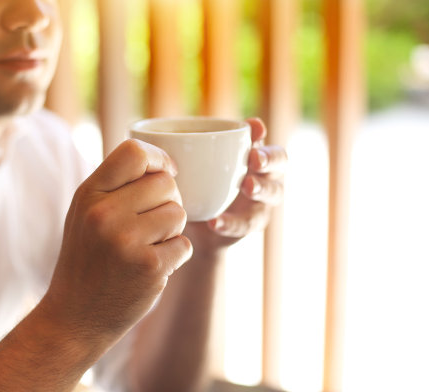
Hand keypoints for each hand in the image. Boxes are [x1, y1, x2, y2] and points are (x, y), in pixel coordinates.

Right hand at [45, 139, 192, 342]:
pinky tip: (152, 266)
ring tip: (148, 246)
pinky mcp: (149, 267)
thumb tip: (161, 162)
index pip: (134, 153)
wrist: (74, 317)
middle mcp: (105, 214)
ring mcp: (127, 241)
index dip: (159, 159)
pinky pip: (184, 245)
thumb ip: (114, 185)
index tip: (166, 171)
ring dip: (172, 231)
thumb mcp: (84, 214)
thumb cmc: (85, 260)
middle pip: (165, 184)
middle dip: (168, 201)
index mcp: (88, 195)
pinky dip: (175, 256)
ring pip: (179, 214)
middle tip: (152, 223)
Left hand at [185, 118, 286, 253]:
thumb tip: (148, 128)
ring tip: (246, 185)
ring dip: (261, 188)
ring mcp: (259, 203)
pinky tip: (215, 221)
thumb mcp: (189, 164)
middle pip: (280, 163)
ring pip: (273, 194)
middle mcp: (263, 177)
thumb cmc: (195, 182)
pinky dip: (230, 223)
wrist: (191, 227)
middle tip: (255, 158)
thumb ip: (184, 147)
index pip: (268, 143)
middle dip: (270, 159)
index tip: (254, 129)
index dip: (263, 135)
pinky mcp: (247, 227)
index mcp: (252, 156)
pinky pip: (244, 226)